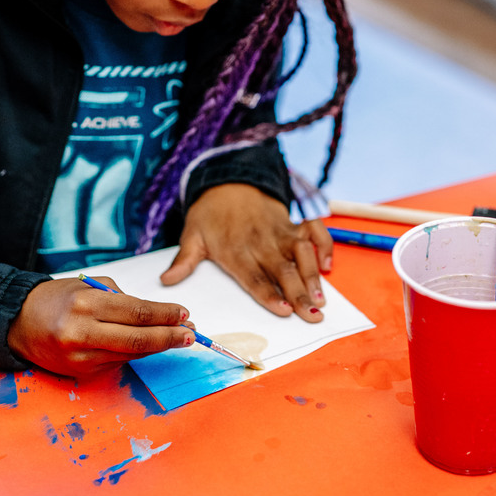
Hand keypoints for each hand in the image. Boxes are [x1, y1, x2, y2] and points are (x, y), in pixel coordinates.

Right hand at [7, 276, 192, 376]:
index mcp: (85, 304)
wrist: (19, 323)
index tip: (184, 314)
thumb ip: (121, 298)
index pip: (136, 312)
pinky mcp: (81, 372)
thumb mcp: (88, 286)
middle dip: (169, 337)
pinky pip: (118, 362)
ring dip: (158, 347)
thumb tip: (157, 314)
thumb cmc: (57, 298)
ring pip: (131, 353)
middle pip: (138, 339)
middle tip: (191, 334)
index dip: (164, 315)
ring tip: (178, 339)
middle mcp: (82, 333)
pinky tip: (150, 346)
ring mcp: (81, 357)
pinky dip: (136, 353)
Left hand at [160, 184, 332, 322]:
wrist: (229, 180)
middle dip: (299, 293)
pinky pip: (313, 230)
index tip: (284, 310)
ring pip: (301, 252)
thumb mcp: (192, 234)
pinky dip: (324, 245)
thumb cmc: (210, 214)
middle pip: (282, 269)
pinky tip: (329, 266)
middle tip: (313, 315)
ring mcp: (278, 231)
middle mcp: (260, 241)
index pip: (253, 275)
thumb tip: (166, 280)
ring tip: (322, 298)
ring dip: (313, 274)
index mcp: (234, 249)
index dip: (269, 293)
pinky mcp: (291, 222)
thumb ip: (184, 260)